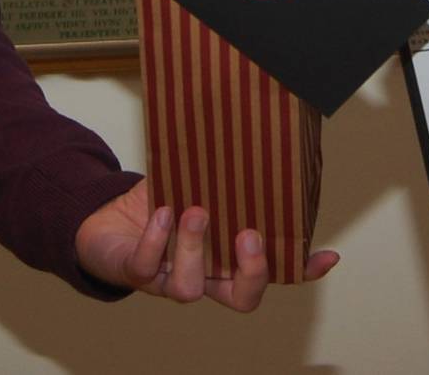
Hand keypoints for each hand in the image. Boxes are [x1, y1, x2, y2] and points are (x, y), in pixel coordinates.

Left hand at [77, 179, 339, 310]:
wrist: (102, 217)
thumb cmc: (156, 202)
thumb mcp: (193, 182)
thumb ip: (219, 172)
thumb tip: (250, 129)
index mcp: (225, 257)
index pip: (272, 271)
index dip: (299, 270)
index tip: (326, 256)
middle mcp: (203, 275)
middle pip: (241, 298)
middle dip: (251, 274)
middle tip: (249, 237)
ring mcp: (168, 279)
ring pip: (190, 289)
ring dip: (194, 249)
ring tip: (195, 212)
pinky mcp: (134, 273)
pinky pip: (147, 268)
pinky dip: (156, 240)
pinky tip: (161, 211)